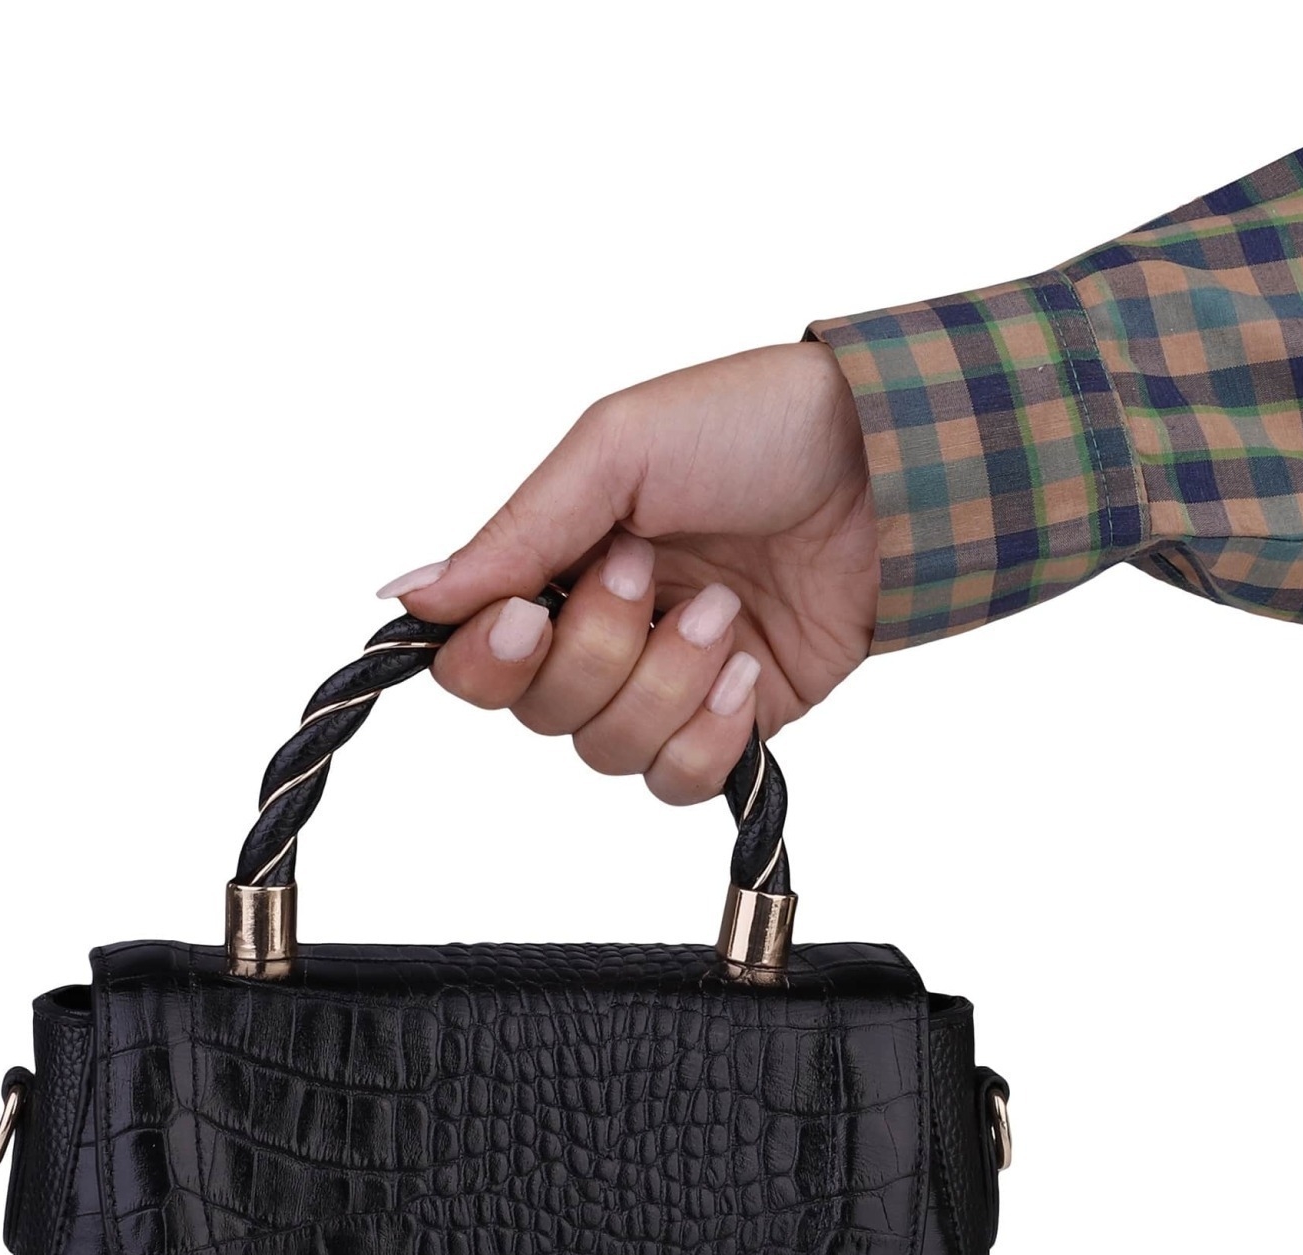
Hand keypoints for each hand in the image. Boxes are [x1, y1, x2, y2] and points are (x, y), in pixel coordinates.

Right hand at [378, 343, 875, 803]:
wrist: (891, 464)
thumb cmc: (756, 428)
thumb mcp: (618, 449)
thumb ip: (515, 531)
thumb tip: (411, 599)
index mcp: (558, 565)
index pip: (475, 660)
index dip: (488, 659)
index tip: (526, 616)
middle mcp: (601, 634)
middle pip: (540, 712)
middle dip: (598, 650)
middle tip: (652, 572)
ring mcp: (667, 684)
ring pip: (609, 751)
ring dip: (667, 681)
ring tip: (724, 609)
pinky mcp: (732, 726)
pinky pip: (679, 779)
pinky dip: (710, 732)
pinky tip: (748, 667)